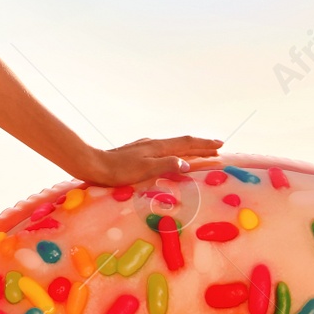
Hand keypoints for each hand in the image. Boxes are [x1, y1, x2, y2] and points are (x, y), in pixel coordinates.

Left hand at [79, 135, 224, 187]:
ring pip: (173, 146)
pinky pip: (164, 150)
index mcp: (157, 147)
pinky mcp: (137, 152)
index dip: (204, 145)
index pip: (186, 143)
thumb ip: (166, 165)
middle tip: (217, 148)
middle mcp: (153, 144)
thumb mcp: (144, 169)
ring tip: (200, 153)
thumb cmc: (118, 170)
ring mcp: (144, 147)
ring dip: (189, 149)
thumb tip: (187, 163)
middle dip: (200, 146)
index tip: (220, 145)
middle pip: (182, 143)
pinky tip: (171, 156)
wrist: (93, 165)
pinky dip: (175, 152)